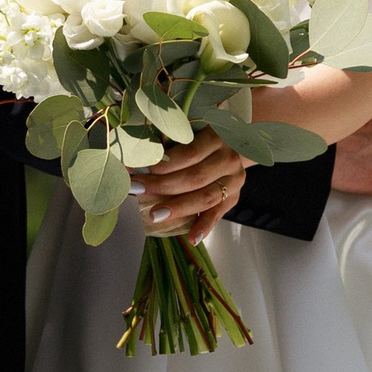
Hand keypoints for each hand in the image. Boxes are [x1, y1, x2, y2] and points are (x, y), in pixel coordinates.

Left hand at [133, 127, 249, 246]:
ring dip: (178, 208)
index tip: (136, 169)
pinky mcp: (234, 197)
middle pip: (194, 177)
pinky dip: (204, 227)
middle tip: (137, 190)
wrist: (236, 145)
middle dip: (162, 186)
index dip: (162, 164)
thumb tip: (135, 161)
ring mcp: (233, 180)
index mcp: (216, 138)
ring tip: (155, 215)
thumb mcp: (193, 133)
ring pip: (205, 197)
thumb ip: (172, 146)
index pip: (188, 154)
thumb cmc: (205, 140)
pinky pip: (218, 214)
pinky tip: (191, 238)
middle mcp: (228, 159)